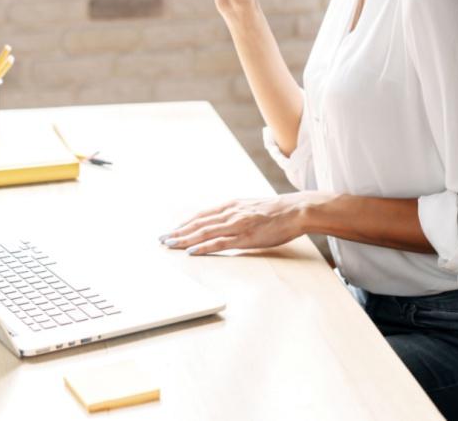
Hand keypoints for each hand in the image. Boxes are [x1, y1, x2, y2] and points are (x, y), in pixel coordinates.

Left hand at [160, 193, 321, 255]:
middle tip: (162, 239)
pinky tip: (191, 251)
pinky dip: (203, 247)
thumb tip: (225, 222)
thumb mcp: (251, 207)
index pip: (201, 215)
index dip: (185, 223)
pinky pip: (219, 243)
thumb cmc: (276, 212)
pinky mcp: (245, 237)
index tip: (172, 230)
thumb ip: (236, 214)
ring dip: (184, 239)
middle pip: (198, 223)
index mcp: (232, 206)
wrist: (295, 210)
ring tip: (170, 245)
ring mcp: (237, 224)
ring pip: (204, 232)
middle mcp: (230, 213)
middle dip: (178, 231)